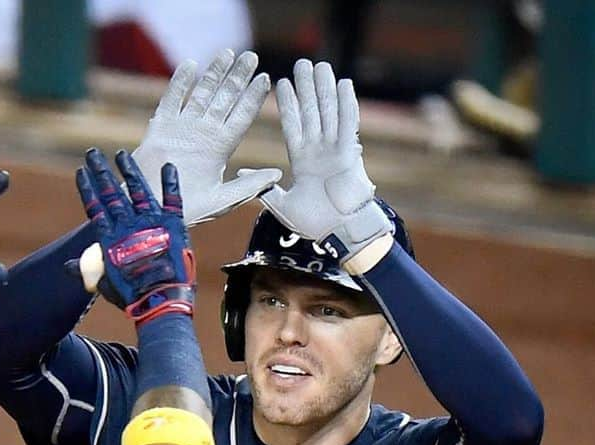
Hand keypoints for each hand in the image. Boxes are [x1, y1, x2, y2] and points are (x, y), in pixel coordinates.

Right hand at [74, 148, 194, 324]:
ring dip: (129, 170)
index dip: (87, 189)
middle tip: (92, 152)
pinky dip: (171, 182)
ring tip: (121, 154)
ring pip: (138, 189)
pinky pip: (173, 198)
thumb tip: (67, 267)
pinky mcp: (173, 224)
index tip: (80, 171)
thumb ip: (87, 270)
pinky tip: (168, 165)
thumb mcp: (104, 284)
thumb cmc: (131, 296)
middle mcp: (128, 224)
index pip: (95, 207)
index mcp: (110, 237)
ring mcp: (151, 221)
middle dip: (101, 172)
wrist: (160, 300)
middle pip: (112, 192)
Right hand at [132, 49, 280, 225]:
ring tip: (227, 53)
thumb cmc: (186, 210)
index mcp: (220, 148)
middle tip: (251, 56)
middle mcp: (203, 134)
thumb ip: (248, 186)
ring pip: (201, 94)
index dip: (253, 98)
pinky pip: (172, 100)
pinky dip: (180, 83)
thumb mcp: (222, 200)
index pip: (241, 117)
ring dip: (214, 74)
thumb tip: (277, 175)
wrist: (151, 212)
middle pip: (224, 99)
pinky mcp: (161, 127)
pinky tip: (191, 65)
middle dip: (237, 78)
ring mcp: (182, 128)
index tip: (265, 79)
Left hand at [260, 59, 391, 260]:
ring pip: (328, 112)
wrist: (339, 232)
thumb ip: (266, 189)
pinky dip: (346, 104)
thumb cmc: (314, 223)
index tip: (281, 83)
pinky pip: (348, 124)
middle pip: (311, 112)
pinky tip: (343, 82)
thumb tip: (244, 175)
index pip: (293, 125)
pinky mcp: (349, 154)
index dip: (288, 105)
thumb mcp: (283, 205)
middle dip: (306, 88)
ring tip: (318, 65)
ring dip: (324, 88)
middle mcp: (319, 151)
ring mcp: (335, 150)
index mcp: (303, 161)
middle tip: (301, 63)